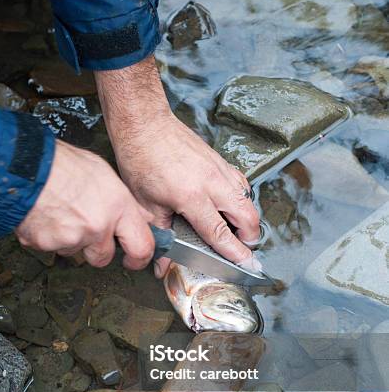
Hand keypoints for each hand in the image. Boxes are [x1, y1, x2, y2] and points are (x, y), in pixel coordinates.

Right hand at [16, 140, 154, 268]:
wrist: (26, 165)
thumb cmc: (63, 164)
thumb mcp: (105, 175)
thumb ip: (124, 203)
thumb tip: (141, 219)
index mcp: (118, 207)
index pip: (141, 247)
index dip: (139, 258)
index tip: (134, 260)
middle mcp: (98, 226)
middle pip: (104, 257)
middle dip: (96, 249)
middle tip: (86, 232)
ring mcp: (72, 238)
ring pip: (75, 251)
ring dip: (70, 240)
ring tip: (61, 213)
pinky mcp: (47, 244)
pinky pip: (51, 248)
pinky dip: (48, 237)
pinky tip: (47, 216)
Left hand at [95, 58, 259, 276]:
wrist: (145, 125)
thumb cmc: (140, 162)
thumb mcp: (146, 205)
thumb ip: (161, 235)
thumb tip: (162, 266)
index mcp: (192, 197)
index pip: (221, 233)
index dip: (236, 252)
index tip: (248, 265)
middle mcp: (212, 183)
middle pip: (247, 216)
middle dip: (250, 237)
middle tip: (243, 248)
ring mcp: (220, 169)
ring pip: (247, 198)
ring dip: (247, 217)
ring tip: (236, 230)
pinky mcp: (220, 160)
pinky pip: (240, 183)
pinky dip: (240, 198)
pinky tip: (228, 204)